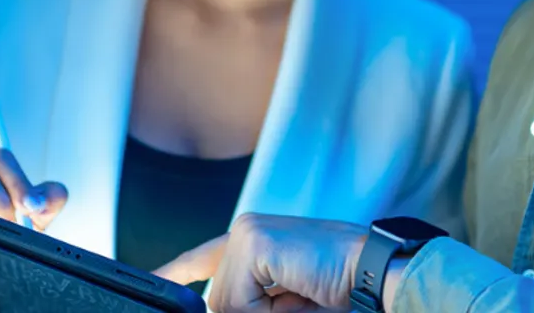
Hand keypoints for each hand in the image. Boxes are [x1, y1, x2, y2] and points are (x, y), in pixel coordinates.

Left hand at [156, 214, 367, 312]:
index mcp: (255, 238)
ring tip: (303, 292)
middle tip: (300, 297)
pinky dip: (268, 310)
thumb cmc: (343, 285)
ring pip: (226, 304)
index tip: (157, 278)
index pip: (204, 259)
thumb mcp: (286, 300)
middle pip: (219, 299)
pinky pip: (239, 302)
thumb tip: (222, 305)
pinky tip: (298, 287)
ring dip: (265, 312)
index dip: (178, 272)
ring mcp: (248, 232)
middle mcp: (246, 228)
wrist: (376, 269)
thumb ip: (253, 302)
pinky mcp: (254, 243)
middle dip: (254, 311)